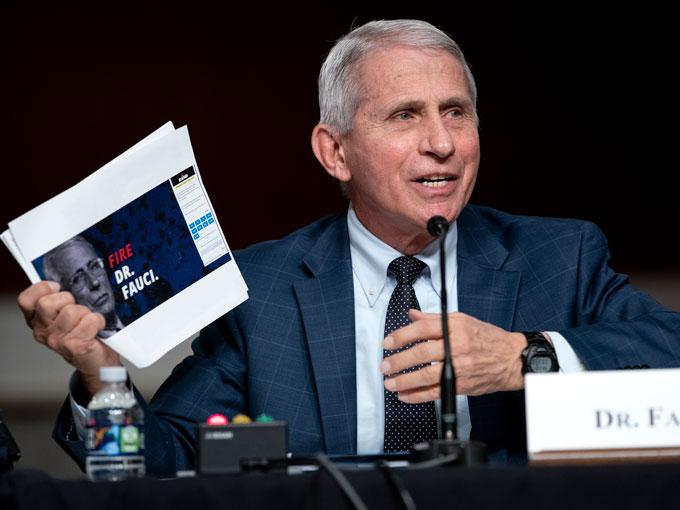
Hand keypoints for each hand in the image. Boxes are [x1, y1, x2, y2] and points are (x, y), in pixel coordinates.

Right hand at [17, 281, 120, 395]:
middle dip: (69, 300)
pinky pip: (88, 321)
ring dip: (86, 312)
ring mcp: (56, 341)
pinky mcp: (73, 346)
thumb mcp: (68, 313)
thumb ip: (62, 298)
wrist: (99, 360)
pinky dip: (98, 321)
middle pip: (48, 303)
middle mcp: (42, 331)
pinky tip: (98, 328)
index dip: (42, 289)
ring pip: (71, 311)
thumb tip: (70, 277)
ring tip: (89, 321)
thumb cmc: (85, 333)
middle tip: (79, 309)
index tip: (57, 287)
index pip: (26, 299)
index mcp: (37, 320)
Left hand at [381, 309, 526, 402]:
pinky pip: (435, 392)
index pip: (422, 329)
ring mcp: (459, 367)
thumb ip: (434, 319)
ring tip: (390, 382)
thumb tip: (412, 315)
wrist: (511, 359)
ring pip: (426, 375)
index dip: (401, 336)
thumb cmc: (487, 338)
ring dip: (405, 381)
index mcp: (455, 327)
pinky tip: (405, 395)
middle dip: (399, 360)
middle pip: (421, 353)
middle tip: (385, 365)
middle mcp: (457, 346)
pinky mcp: (462, 385)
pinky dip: (417, 396)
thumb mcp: (462, 320)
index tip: (388, 342)